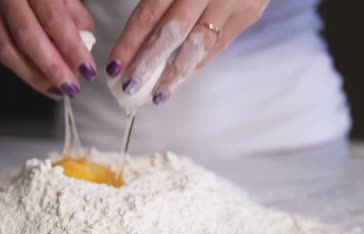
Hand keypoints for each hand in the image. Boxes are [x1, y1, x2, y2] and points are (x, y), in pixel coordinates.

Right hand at [0, 0, 95, 98]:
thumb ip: (72, 9)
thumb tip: (84, 41)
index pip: (53, 18)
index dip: (72, 47)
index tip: (87, 69)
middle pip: (27, 37)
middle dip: (53, 68)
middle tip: (72, 87)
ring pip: (7, 50)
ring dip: (34, 75)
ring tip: (56, 89)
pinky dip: (19, 67)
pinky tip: (36, 77)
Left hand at [107, 0, 268, 104]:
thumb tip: (134, 36)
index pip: (149, 13)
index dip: (130, 42)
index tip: (114, 66)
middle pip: (172, 32)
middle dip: (148, 64)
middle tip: (130, 87)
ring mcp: (232, 2)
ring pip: (198, 45)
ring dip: (174, 74)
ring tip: (157, 94)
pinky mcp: (249, 13)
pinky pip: (218, 45)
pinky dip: (197, 64)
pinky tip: (180, 78)